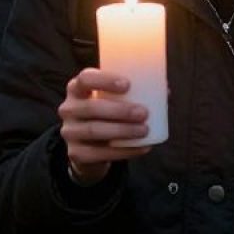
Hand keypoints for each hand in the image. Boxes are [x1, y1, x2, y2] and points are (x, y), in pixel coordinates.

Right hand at [58, 69, 150, 185]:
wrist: (88, 147)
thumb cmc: (105, 113)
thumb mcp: (112, 99)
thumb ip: (133, 92)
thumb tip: (166, 90)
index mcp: (77, 88)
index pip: (85, 78)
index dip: (104, 80)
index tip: (128, 85)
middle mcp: (68, 108)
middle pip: (91, 107)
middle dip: (120, 110)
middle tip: (144, 113)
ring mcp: (69, 132)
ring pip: (95, 131)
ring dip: (122, 130)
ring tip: (144, 130)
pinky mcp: (75, 154)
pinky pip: (100, 154)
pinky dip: (124, 151)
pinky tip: (143, 147)